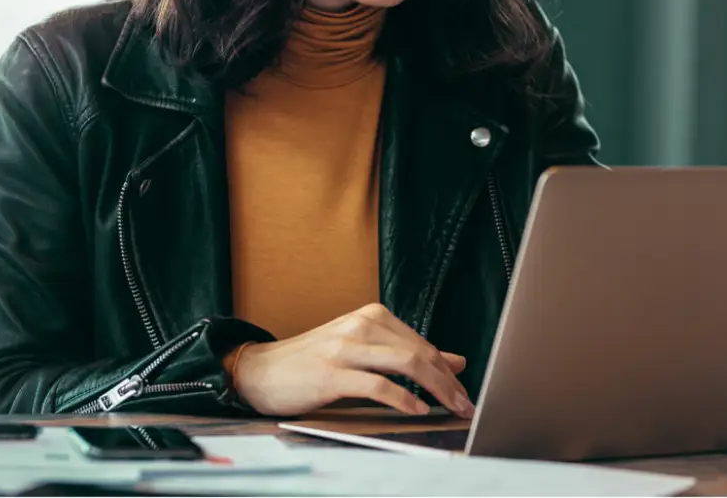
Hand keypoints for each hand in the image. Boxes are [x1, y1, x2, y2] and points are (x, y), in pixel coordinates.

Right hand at [232, 303, 474, 418]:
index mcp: (372, 316)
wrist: (261, 370)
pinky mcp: (332, 373)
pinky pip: (377, 385)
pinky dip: (403, 399)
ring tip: (451, 408)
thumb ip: (406, 353)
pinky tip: (417, 409)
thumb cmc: (313, 362)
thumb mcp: (363, 350)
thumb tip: (455, 361)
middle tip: (466, 405)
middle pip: (420, 353)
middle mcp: (362, 325)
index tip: (464, 392)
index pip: (422, 343)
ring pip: (406, 364)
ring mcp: (346, 347)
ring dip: (436, 389)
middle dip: (448, 382)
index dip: (448, 370)